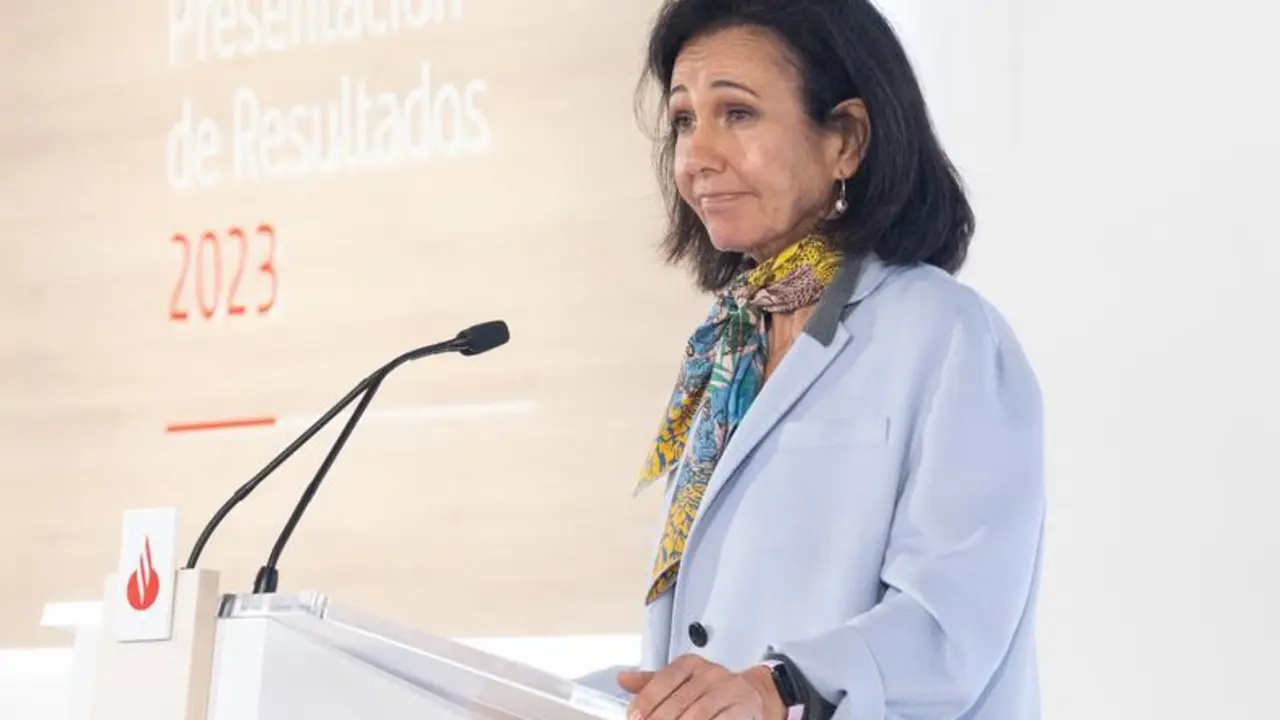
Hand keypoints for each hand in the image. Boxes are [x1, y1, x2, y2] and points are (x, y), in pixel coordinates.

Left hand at [618, 654, 784, 719]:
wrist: (756, 694)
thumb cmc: (714, 690)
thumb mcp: (683, 681)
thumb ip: (653, 683)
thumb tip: (622, 679)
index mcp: (692, 664)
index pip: (665, 678)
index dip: (647, 700)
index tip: (634, 716)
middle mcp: (710, 674)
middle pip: (678, 701)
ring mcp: (728, 691)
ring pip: (697, 714)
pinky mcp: (741, 709)